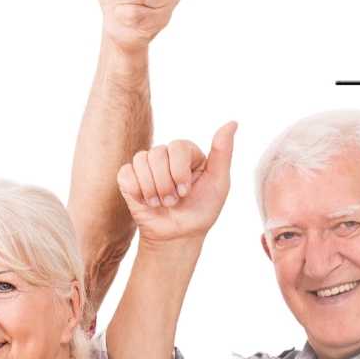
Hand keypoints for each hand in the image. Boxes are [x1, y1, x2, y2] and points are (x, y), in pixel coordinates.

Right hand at [117, 122, 236, 244]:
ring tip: (160, 203)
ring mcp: (146, 165)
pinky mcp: (129, 178)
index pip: (177, 147)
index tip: (186, 192)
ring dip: (151, 190)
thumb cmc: (201, 210)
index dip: (179, 172)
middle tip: (173, 201)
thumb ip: (223, 152)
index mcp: (187, 152)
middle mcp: (166, 155)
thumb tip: (233, 122)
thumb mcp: (218, 183)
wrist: (177, 236)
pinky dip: (136, 191)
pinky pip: (126, 174)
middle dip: (165, 184)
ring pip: (141, 161)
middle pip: (157, 154)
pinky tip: (146, 201)